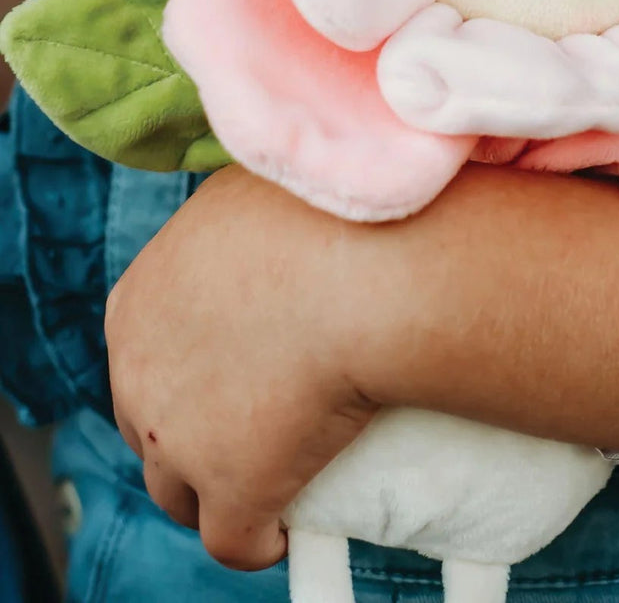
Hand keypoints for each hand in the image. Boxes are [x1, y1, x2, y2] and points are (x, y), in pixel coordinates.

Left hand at [105, 166, 381, 570]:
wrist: (369, 268)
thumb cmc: (329, 213)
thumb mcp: (262, 187)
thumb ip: (242, 214)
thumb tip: (272, 214)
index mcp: (141, 298)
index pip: (145, 345)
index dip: (185, 357)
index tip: (234, 358)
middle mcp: (140, 371)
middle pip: (148, 419)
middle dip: (186, 426)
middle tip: (251, 418)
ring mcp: (180, 438)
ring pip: (177, 490)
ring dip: (210, 491)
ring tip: (266, 484)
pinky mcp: (233, 489)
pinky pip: (235, 540)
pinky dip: (257, 539)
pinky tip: (284, 532)